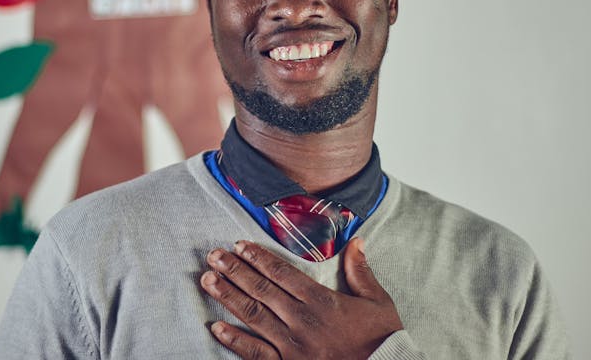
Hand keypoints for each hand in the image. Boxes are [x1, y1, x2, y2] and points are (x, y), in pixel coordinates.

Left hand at [200, 238, 402, 358]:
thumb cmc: (382, 339)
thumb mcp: (377, 302)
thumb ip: (361, 271)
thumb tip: (357, 241)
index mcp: (322, 301)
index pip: (282, 273)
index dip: (258, 257)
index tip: (239, 245)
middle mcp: (303, 321)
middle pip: (262, 290)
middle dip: (235, 271)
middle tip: (213, 256)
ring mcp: (293, 347)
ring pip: (254, 317)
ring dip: (229, 297)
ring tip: (208, 281)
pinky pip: (256, 354)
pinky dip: (236, 341)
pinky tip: (217, 328)